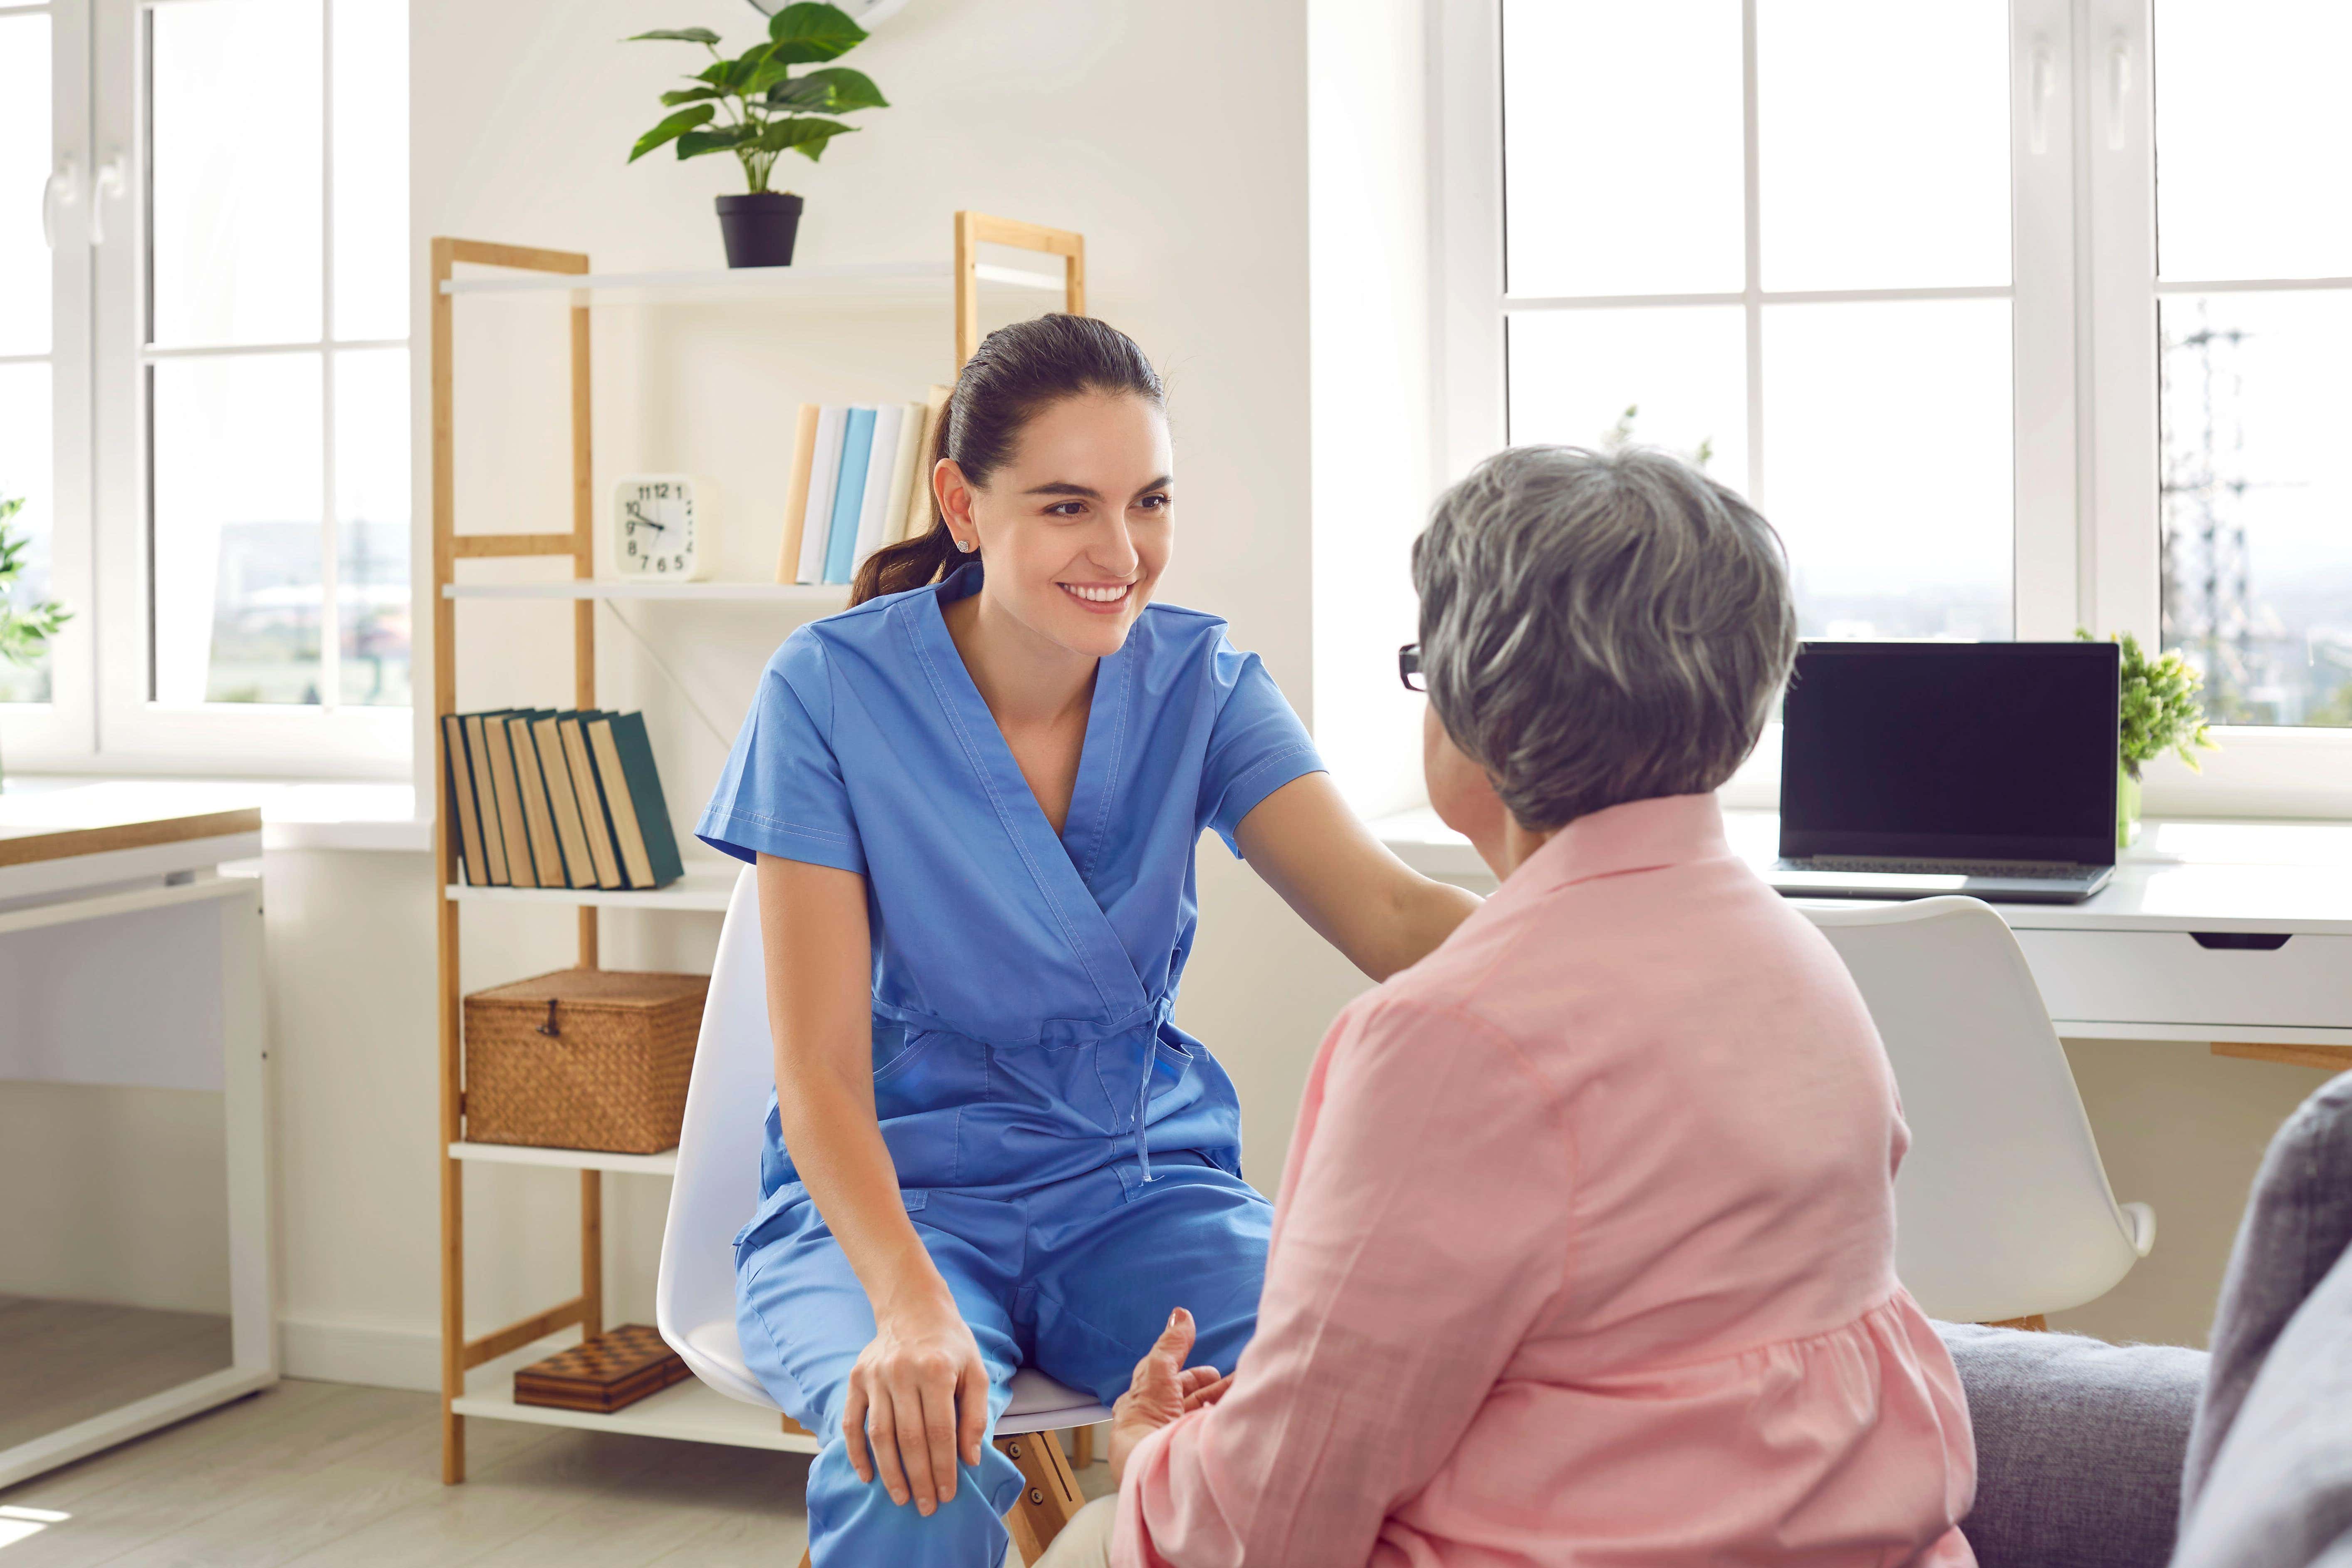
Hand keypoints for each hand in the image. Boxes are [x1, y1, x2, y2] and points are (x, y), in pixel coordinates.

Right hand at [841, 1294, 988, 1515]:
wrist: (913, 1308)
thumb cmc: (950, 1344)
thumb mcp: (975, 1370)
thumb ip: (976, 1414)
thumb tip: (970, 1458)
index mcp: (937, 1371)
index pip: (940, 1431)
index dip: (944, 1467)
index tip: (947, 1494)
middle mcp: (903, 1373)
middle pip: (909, 1438)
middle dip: (919, 1477)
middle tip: (925, 1506)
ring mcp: (875, 1376)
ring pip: (880, 1435)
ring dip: (890, 1472)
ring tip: (901, 1497)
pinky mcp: (856, 1378)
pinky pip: (852, 1422)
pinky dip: (856, 1452)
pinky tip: (867, 1476)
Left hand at [1109, 1307, 1226, 1483]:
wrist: (1155, 1469)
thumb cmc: (1146, 1423)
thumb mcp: (1159, 1372)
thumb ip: (1171, 1344)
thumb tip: (1180, 1314)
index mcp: (1142, 1407)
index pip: (1168, 1385)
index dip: (1192, 1376)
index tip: (1212, 1371)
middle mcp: (1158, 1426)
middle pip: (1190, 1401)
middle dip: (1215, 1389)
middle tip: (1238, 1380)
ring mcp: (1174, 1442)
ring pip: (1203, 1416)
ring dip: (1225, 1402)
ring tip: (1248, 1392)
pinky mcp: (1191, 1455)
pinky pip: (1212, 1431)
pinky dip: (1227, 1419)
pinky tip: (1243, 1415)